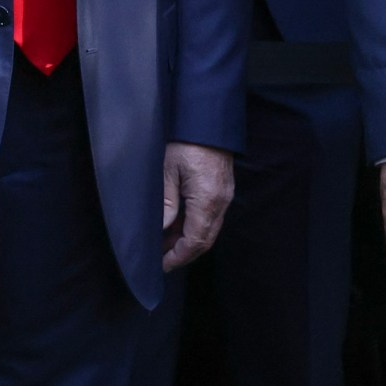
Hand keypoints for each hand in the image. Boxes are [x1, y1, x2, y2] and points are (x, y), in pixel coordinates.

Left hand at [161, 141, 235, 270]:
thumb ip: (166, 202)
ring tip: (164, 246)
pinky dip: (193, 227)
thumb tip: (163, 228)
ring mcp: (224, 197)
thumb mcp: (167, 170)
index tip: (163, 265)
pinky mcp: (221, 190)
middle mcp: (221, 202)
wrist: (206, 121)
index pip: (195, 240)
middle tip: (162, 261)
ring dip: (187, 241)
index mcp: (207, 200)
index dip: (179, 255)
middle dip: (183, 253)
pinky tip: (176, 227)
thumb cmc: (184, 142)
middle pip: (205, 240)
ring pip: (208, 230)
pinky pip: (209, 217)